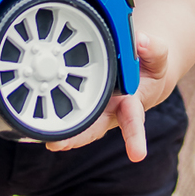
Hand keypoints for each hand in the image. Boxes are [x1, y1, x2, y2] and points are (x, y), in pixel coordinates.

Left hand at [46, 30, 169, 163]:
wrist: (143, 76)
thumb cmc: (149, 69)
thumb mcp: (158, 58)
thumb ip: (153, 49)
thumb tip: (141, 41)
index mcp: (133, 103)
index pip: (134, 119)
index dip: (135, 137)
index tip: (137, 154)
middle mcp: (111, 112)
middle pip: (95, 129)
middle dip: (78, 138)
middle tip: (59, 144)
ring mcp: (96, 110)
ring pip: (79, 125)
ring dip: (63, 134)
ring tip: (44, 139)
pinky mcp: (84, 105)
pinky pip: (69, 114)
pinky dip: (54, 119)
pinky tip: (36, 125)